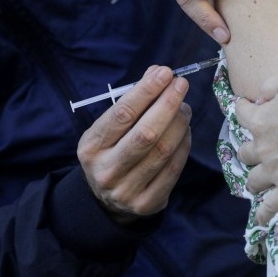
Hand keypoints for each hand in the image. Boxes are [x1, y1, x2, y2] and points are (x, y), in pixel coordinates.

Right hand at [77, 66, 191, 223]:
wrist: (106, 201)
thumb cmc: (110, 152)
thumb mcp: (108, 129)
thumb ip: (131, 102)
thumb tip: (158, 72)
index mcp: (91, 147)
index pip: (122, 114)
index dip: (146, 91)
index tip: (165, 73)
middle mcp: (106, 170)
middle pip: (146, 134)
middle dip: (168, 104)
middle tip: (181, 85)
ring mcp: (127, 190)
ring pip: (163, 151)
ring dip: (180, 123)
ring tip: (185, 107)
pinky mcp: (148, 203)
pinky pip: (173, 169)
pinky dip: (184, 145)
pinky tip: (186, 131)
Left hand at [238, 72, 277, 223]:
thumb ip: (269, 87)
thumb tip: (260, 97)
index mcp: (260, 120)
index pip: (241, 114)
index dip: (242, 110)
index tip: (245, 109)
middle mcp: (262, 147)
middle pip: (245, 153)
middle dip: (248, 152)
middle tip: (256, 152)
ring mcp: (274, 171)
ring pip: (253, 181)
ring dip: (253, 181)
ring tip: (256, 184)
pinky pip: (270, 206)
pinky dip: (263, 213)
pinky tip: (261, 219)